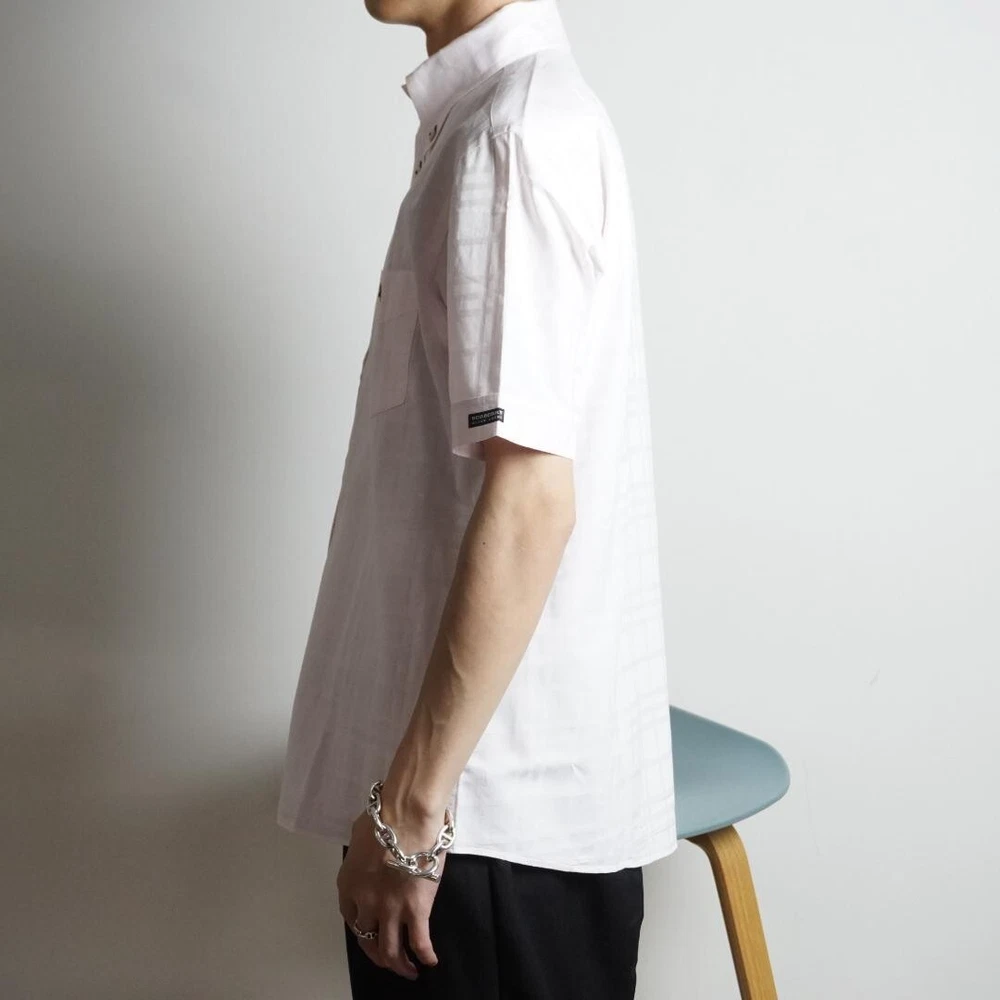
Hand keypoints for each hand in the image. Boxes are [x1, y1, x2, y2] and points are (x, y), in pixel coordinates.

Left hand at [337, 808, 446, 979]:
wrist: (406, 815)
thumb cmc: (384, 816)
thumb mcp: (360, 835)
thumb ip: (362, 851)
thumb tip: (368, 848)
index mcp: (349, 884)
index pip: (351, 918)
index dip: (362, 929)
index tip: (370, 933)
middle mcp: (365, 903)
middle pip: (368, 939)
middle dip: (377, 954)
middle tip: (387, 960)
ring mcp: (390, 909)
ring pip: (390, 950)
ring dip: (399, 965)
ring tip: (408, 971)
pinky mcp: (415, 910)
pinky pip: (419, 941)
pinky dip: (425, 955)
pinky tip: (430, 960)